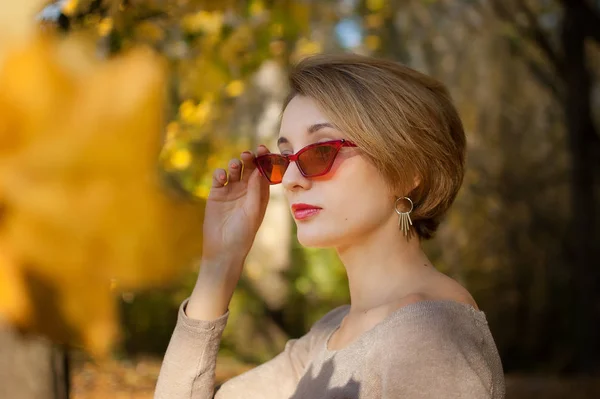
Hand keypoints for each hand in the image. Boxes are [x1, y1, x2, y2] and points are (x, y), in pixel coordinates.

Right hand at [201, 145, 270, 266]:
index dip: (265, 160)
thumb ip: (256, 190)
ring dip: (235, 164)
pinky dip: (219, 174)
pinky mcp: (216, 194)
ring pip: (234, 170)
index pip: (264, 172)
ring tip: (235, 165)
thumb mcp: (253, 212)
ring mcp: (231, 190)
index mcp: (260, 193)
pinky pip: (219, 178)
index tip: (264, 150)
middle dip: (250, 159)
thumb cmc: (243, 234)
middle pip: (249, 168)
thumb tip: (259, 169)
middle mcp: (247, 189)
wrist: (223, 249)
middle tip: (248, 154)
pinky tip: (221, 178)